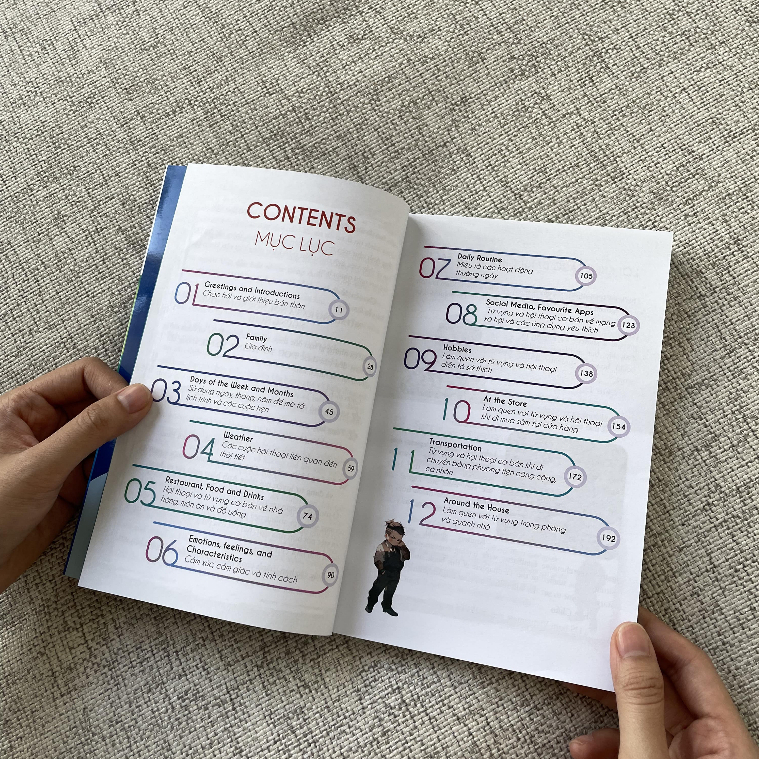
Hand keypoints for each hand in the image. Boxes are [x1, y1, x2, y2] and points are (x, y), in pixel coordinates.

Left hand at [0, 358, 151, 591]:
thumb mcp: (41, 466)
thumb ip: (90, 429)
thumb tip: (137, 398)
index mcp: (26, 409)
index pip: (83, 377)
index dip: (114, 387)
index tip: (141, 408)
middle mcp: (45, 429)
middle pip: (100, 406)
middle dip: (128, 416)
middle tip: (159, 429)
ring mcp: (60, 459)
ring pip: (107, 439)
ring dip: (130, 447)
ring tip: (155, 454)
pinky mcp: (71, 488)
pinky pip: (107, 471)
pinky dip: (126, 474)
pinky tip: (139, 481)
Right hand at [566, 608, 758, 758]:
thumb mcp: (646, 756)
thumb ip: (639, 699)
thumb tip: (628, 639)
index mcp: (727, 742)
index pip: (693, 666)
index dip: (656, 635)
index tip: (621, 613)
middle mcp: (709, 749)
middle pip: (664, 687)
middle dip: (623, 666)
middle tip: (593, 639)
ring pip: (643, 714)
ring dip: (606, 703)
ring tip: (579, 682)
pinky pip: (632, 742)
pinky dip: (604, 741)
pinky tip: (583, 746)